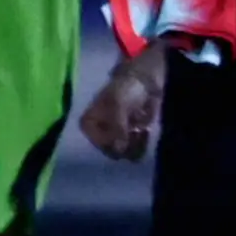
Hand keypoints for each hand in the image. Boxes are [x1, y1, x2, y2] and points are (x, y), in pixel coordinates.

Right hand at [79, 47, 164, 161]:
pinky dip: (141, 143)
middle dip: (127, 143)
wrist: (145, 81)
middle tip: (136, 131)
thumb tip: (120, 149)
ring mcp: (115, 138)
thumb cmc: (126, 88)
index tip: (127, 129)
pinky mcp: (130, 138)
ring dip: (136, 144)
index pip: (100, 144)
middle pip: (112, 152)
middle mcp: (99, 134)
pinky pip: (135, 150)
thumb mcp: (117, 105)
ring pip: (124, 153)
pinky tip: (145, 130)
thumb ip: (117, 127)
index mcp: (89, 125)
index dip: (115, 140)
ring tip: (142, 130)